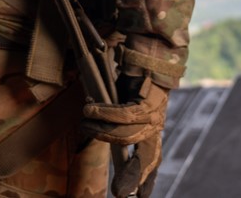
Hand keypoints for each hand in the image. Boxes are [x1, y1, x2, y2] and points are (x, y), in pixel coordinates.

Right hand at [82, 75, 168, 197]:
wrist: (148, 56)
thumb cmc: (133, 83)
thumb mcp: (126, 107)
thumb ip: (117, 125)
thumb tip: (94, 134)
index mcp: (152, 131)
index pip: (152, 160)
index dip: (145, 180)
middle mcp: (156, 127)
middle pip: (145, 159)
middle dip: (131, 177)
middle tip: (119, 194)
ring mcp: (154, 116)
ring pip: (125, 135)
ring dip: (100, 129)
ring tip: (85, 122)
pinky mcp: (147, 103)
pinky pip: (121, 115)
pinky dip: (102, 112)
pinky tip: (89, 109)